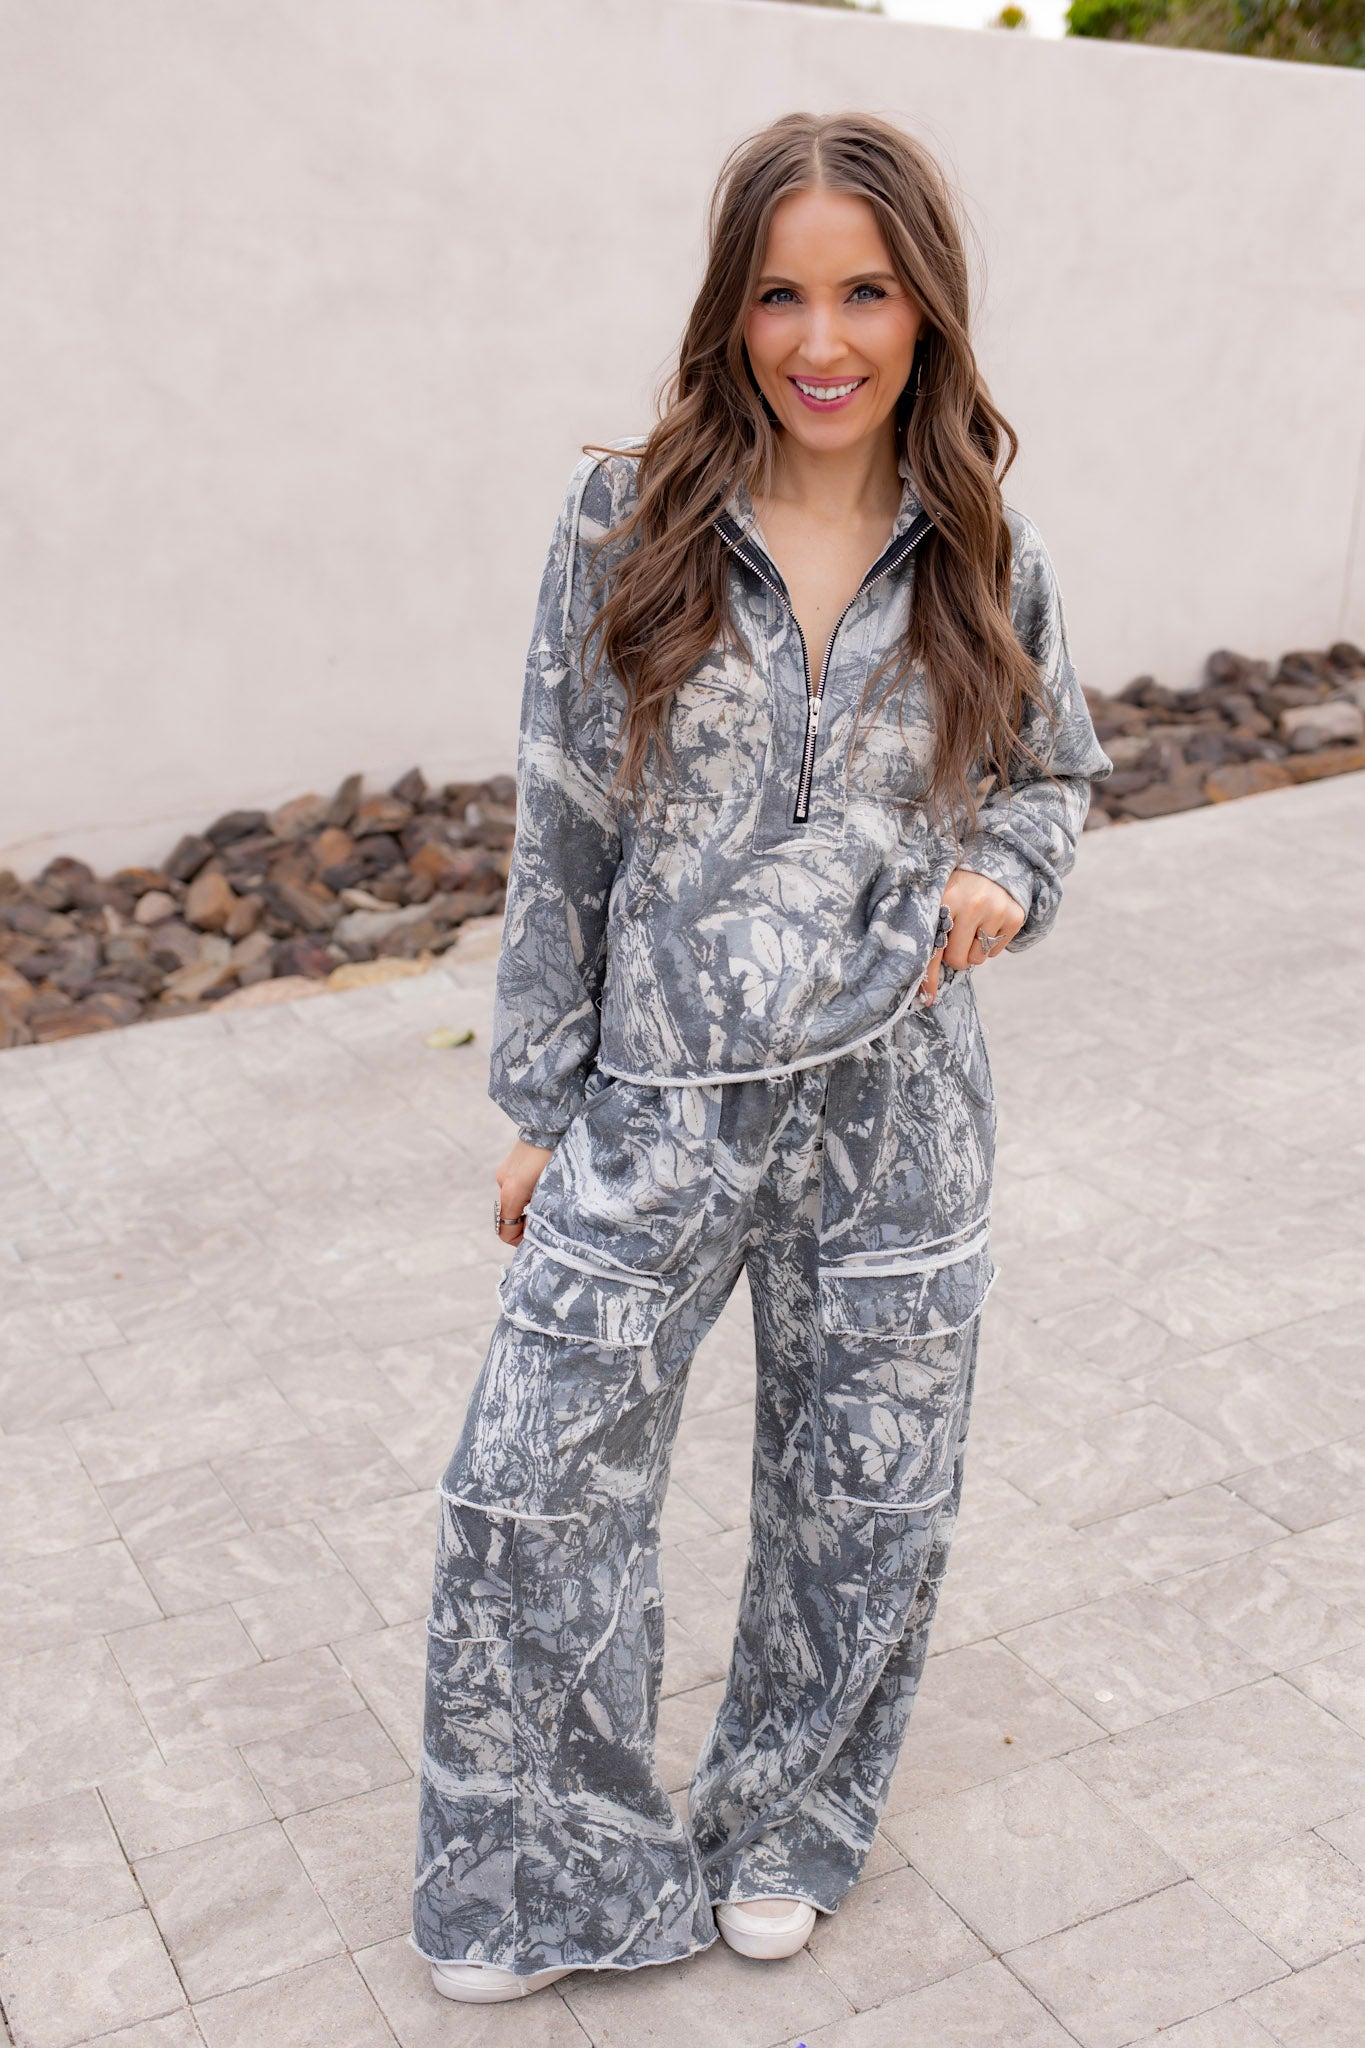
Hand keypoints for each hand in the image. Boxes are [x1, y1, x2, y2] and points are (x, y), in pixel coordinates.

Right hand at [494, 1140, 553, 1247]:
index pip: (506, 1230)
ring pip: (514, 1202)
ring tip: (550, 1196)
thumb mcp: (553, 1188)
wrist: (551, 1123)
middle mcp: (503, 1183)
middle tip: (549, 1216)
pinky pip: (515, 1188)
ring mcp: (504, 1173)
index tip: (538, 1236)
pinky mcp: (509, 1165)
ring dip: (528, 1206)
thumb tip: (539, 1230)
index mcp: (512, 1192)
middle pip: (510, 1217)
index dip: (520, 1240)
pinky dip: (527, 1193)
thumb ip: (543, 1210)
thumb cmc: (557, 1156)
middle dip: (526, 1222)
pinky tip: (544, 1183)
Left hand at [920, 868, 1025, 1004]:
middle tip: (956, 933)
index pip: (934, 947)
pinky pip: (996, 952)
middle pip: (958, 960)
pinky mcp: (1015, 916)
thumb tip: (926, 997)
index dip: (930, 976)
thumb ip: (927, 940)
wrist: (991, 862)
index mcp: (944, 898)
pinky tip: (988, 922)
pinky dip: (990, 944)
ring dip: (973, 949)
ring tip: (972, 925)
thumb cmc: (955, 891)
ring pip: (978, 959)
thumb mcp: (937, 903)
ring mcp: (996, 909)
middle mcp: (972, 903)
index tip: (928, 999)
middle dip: (956, 954)